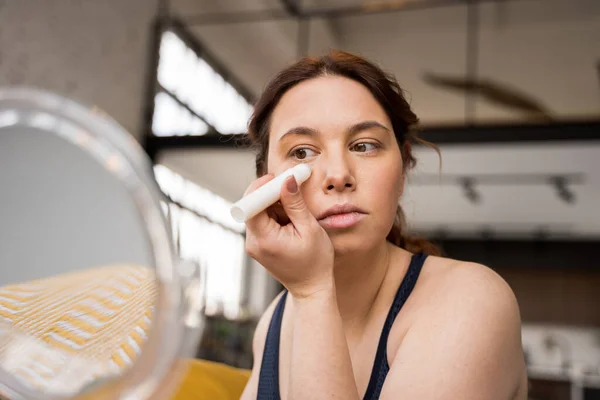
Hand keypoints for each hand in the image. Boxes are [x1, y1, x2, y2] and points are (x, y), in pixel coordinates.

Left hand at [244, 174, 333, 297]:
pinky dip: (275, 215)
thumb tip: (286, 180)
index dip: (260, 188)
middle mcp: (253, 242)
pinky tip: (292, 220)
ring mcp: (254, 245)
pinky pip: (262, 221)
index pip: (250, 205)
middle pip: (252, 207)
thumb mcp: (309, 229)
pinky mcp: (259, 245)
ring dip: (275, 205)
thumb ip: (295, 204)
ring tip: (296, 212)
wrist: (312, 288)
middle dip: (270, 194)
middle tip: (290, 186)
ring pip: (258, 212)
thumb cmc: (315, 262)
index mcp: (264, 239)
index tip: (277, 179)